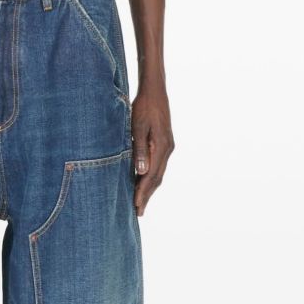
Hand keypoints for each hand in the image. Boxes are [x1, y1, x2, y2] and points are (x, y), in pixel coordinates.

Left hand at [131, 84, 173, 215]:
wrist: (155, 91)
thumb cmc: (143, 107)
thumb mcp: (137, 127)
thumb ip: (139, 149)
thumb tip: (141, 172)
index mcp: (161, 147)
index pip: (151, 176)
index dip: (143, 192)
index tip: (136, 206)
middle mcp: (167, 149)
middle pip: (157, 178)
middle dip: (147, 195)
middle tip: (138, 212)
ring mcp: (168, 147)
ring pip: (159, 173)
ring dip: (149, 188)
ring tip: (140, 202)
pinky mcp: (165, 143)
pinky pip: (158, 166)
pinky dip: (150, 177)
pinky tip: (143, 182)